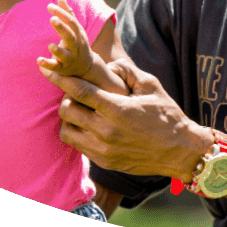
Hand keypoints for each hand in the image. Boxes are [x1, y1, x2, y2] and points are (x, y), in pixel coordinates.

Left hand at [37, 0, 93, 77]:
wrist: (86, 66)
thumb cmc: (78, 42)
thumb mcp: (76, 28)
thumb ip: (68, 13)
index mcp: (78, 34)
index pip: (71, 22)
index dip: (61, 13)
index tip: (49, 6)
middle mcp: (75, 46)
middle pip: (69, 36)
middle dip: (61, 28)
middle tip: (52, 19)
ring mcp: (69, 58)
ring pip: (64, 54)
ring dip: (57, 50)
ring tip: (50, 45)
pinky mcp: (62, 68)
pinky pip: (55, 67)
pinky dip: (47, 64)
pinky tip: (38, 60)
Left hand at [42, 57, 212, 181]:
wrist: (179, 150)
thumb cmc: (166, 114)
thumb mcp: (150, 85)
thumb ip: (126, 70)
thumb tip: (108, 65)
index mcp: (117, 108)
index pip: (79, 91)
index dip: (60, 79)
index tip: (47, 70)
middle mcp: (106, 130)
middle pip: (67, 110)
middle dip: (66, 98)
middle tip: (76, 93)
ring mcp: (103, 149)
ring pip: (67, 131)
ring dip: (69, 118)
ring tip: (81, 111)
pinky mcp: (104, 162)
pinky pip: (77, 146)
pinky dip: (77, 133)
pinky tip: (88, 125)